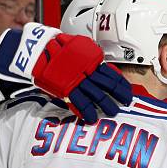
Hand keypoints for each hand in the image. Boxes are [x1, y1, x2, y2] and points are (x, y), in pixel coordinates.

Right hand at [0, 23, 132, 123]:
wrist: (38, 49)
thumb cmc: (56, 48)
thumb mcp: (77, 49)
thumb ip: (89, 58)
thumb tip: (99, 65)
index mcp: (91, 61)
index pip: (112, 74)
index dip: (122, 84)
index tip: (128, 91)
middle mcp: (87, 71)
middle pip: (108, 86)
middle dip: (119, 95)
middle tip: (126, 103)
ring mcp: (77, 80)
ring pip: (97, 95)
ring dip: (107, 105)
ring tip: (113, 112)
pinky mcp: (66, 88)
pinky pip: (80, 103)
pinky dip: (88, 112)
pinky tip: (93, 119)